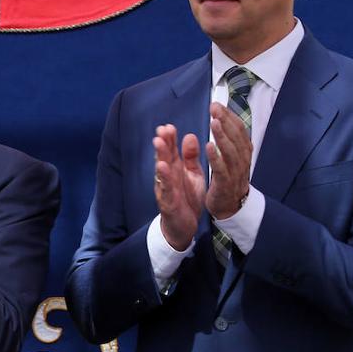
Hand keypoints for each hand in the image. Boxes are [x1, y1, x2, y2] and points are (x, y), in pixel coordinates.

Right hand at [152, 124, 205, 250]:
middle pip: (164, 157)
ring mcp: (166, 188)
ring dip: (159, 156)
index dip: (170, 138)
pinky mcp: (168, 201)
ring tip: (158, 142)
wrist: (185, 225)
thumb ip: (191, 157)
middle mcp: (168, 176)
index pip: (171, 150)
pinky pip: (166, 188)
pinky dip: (164, 177)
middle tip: (162, 129)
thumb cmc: (187, 197)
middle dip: (162, 143)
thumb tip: (190, 136)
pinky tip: (163, 167)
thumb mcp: (193, 174)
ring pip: (162, 170)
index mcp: (175, 169)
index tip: (168, 126)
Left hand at [204, 102, 252, 219]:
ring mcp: (235, 173)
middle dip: (225, 121)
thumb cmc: (229, 178)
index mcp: (243, 152)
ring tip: (213, 123)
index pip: (238, 130)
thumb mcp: (231, 156)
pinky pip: (221, 170)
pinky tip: (208, 146)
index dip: (229, 116)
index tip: (217, 104)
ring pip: (231, 152)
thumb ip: (228, 139)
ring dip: (222, 136)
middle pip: (236, 137)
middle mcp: (242, 160)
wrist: (231, 206)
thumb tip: (222, 117)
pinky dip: (216, 158)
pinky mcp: (225, 184)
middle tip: (214, 107)